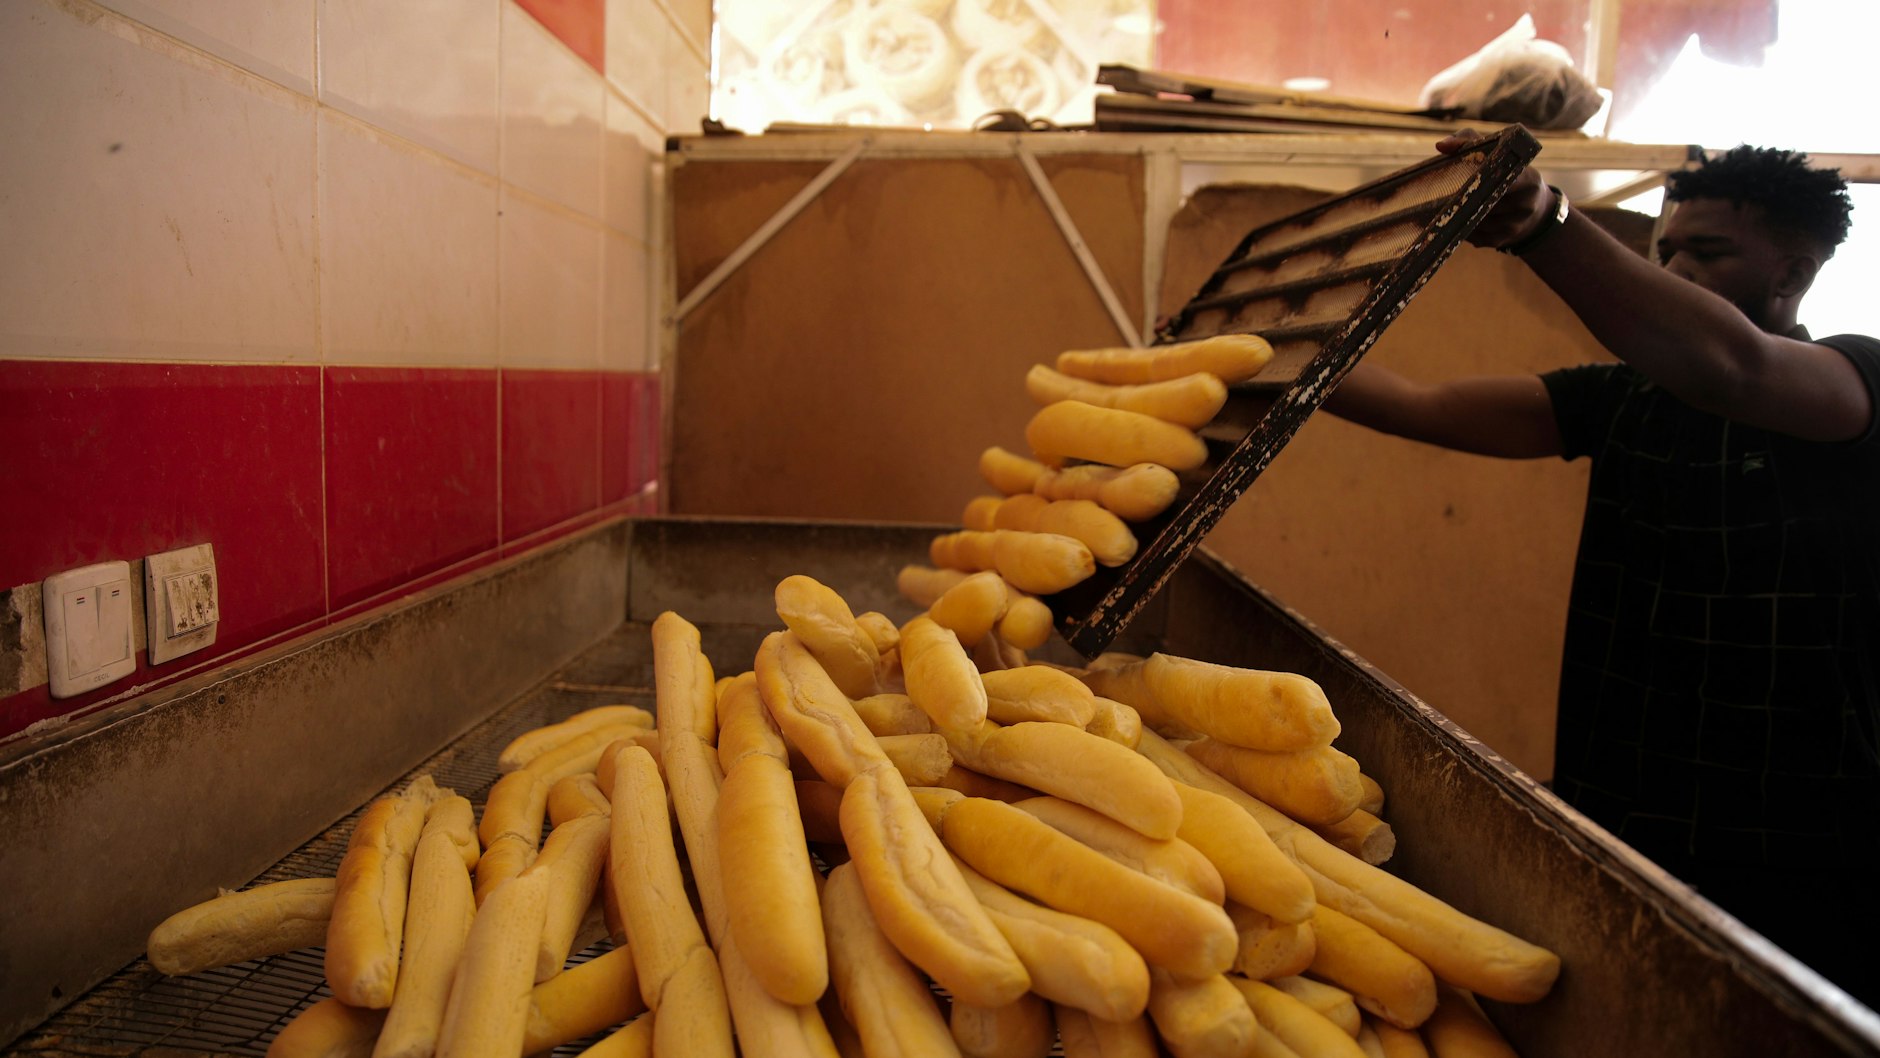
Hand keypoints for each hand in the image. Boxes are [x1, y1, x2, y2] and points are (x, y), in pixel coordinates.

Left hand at [1436, 130, 1551, 249]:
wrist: (1535, 208)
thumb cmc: (1507, 172)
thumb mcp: (1498, 152)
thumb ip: (1469, 141)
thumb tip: (1441, 146)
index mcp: (1528, 179)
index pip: (1504, 179)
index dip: (1481, 178)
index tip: (1463, 177)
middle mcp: (1524, 204)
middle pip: (1484, 201)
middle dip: (1466, 197)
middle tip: (1448, 191)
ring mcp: (1514, 225)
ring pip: (1476, 219)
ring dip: (1462, 212)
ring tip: (1454, 203)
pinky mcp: (1501, 240)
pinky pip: (1472, 234)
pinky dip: (1463, 225)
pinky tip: (1461, 218)